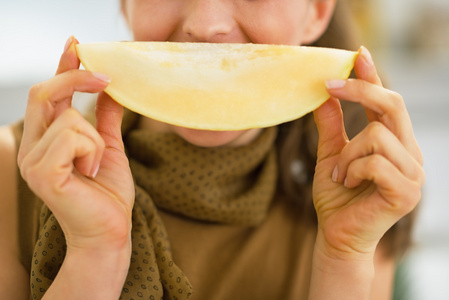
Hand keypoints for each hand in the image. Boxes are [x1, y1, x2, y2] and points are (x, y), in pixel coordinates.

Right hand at [18, 37, 134, 251]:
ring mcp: (32, 160)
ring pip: (69, 119)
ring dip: (95, 140)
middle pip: (45, 92)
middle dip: (77, 77)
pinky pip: (72, 137)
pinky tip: (90, 173)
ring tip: (96, 167)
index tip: (76, 42)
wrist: (110, 231)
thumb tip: (110, 91)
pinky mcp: (42, 173)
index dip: (62, 65)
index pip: (49, 93)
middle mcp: (32, 146)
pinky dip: (92, 151)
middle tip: (107, 77)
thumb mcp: (110, 148)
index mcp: (46, 140)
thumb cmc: (108, 194)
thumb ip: (105, 119)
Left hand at [312, 46, 424, 259]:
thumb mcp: (330, 154)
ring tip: (340, 174)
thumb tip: (324, 94)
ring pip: (377, 134)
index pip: (388, 102)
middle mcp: (410, 153)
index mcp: (395, 143)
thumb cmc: (337, 197)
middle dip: (361, 90)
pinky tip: (348, 184)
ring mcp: (413, 173)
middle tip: (330, 85)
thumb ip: (331, 126)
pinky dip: (352, 170)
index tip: (358, 53)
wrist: (337, 235)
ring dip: (347, 154)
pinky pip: (374, 162)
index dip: (374, 75)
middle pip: (393, 105)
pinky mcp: (407, 192)